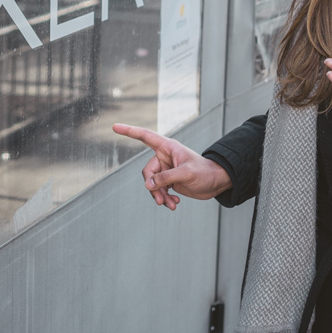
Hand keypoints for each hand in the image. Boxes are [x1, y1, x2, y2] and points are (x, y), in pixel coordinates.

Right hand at [112, 123, 231, 209]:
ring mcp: (166, 169)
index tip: (115, 127)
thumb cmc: (205, 172)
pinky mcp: (169, 181)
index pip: (144, 136)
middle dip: (153, 187)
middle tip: (161, 200)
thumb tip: (148, 185)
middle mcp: (164, 157)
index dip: (129, 131)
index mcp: (168, 147)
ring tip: (170, 205)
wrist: (217, 183)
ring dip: (160, 196)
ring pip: (152, 184)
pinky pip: (159, 190)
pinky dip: (165, 198)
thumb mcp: (186, 174)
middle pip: (147, 171)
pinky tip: (174, 204)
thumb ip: (166, 178)